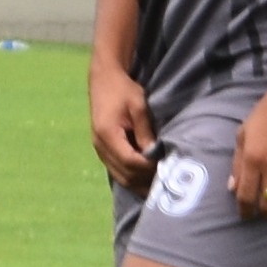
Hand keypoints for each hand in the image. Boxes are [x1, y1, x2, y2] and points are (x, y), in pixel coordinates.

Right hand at [86, 67, 159, 190]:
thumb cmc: (123, 90)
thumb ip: (145, 131)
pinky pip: (117, 171)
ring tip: (159, 186)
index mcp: (107, 134)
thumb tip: (153, 155)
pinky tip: (146, 180)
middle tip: (167, 182)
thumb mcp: (138, 106)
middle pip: (124, 174)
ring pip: (120, 177)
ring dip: (139, 184)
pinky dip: (132, 178)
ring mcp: (99, 150)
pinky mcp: (102, 151)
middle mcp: (100, 146)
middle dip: (145, 181)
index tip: (167, 167)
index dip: (148, 168)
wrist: (104, 80)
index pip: (129, 161)